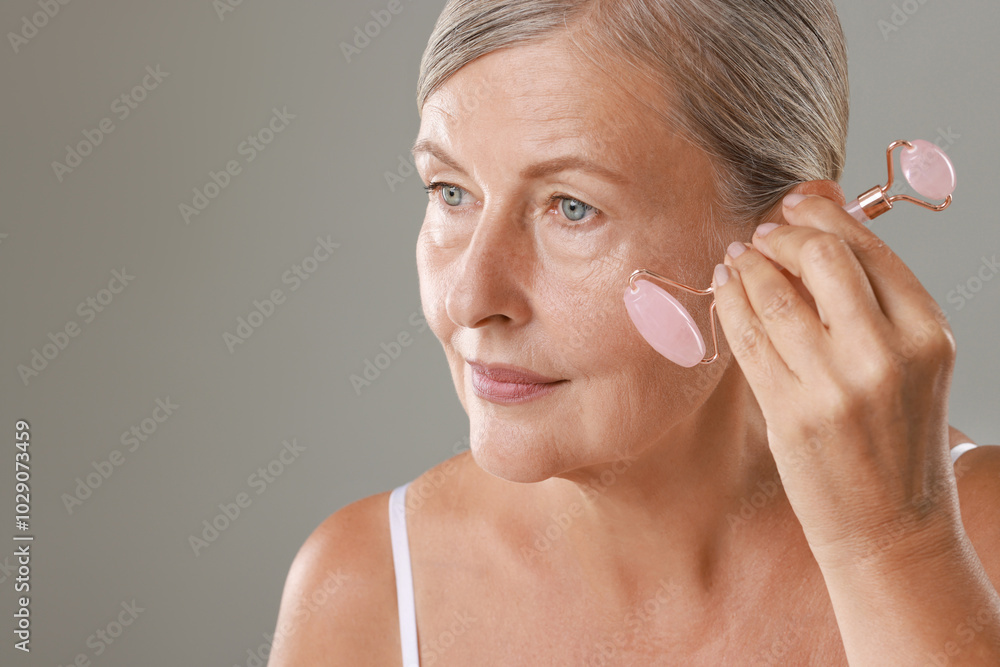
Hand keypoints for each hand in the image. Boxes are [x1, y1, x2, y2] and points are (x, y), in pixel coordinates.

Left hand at [711, 192, 960, 571]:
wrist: (891, 526)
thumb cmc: (897, 438)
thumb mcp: (911, 362)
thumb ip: (873, 297)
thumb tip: (823, 218)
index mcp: (927, 334)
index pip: (867, 249)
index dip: (821, 217)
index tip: (795, 205)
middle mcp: (885, 354)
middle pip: (819, 258)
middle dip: (781, 235)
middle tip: (761, 235)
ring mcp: (835, 385)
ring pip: (774, 294)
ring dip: (746, 265)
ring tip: (737, 258)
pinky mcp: (790, 412)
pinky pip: (747, 337)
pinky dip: (729, 302)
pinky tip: (725, 289)